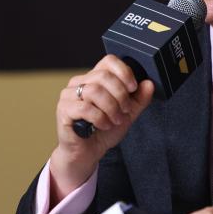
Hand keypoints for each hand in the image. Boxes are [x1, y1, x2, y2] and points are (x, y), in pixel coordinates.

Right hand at [49, 55, 153, 204]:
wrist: (88, 153)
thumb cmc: (103, 131)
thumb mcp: (127, 114)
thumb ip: (139, 99)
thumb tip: (148, 84)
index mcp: (94, 78)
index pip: (108, 61)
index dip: (124, 72)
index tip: (133, 88)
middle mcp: (79, 82)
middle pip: (103, 76)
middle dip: (120, 95)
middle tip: (125, 110)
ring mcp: (69, 95)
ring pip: (94, 90)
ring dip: (111, 108)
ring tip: (115, 120)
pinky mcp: (64, 110)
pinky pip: (85, 108)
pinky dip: (99, 118)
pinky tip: (104, 125)